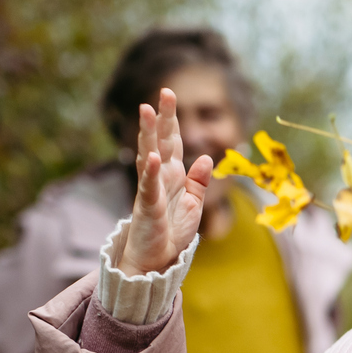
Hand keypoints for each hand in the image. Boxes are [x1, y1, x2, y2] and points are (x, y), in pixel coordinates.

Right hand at [118, 87, 213, 277]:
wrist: (157, 261)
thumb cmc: (172, 233)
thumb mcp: (193, 204)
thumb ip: (198, 181)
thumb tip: (204, 158)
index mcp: (174, 175)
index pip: (174, 142)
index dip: (173, 119)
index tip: (169, 94)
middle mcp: (160, 177)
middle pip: (161, 141)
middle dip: (163, 117)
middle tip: (164, 92)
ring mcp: (152, 189)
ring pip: (149, 156)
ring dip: (149, 134)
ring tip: (147, 111)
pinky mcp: (148, 207)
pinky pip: (149, 186)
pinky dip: (151, 171)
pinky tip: (152, 156)